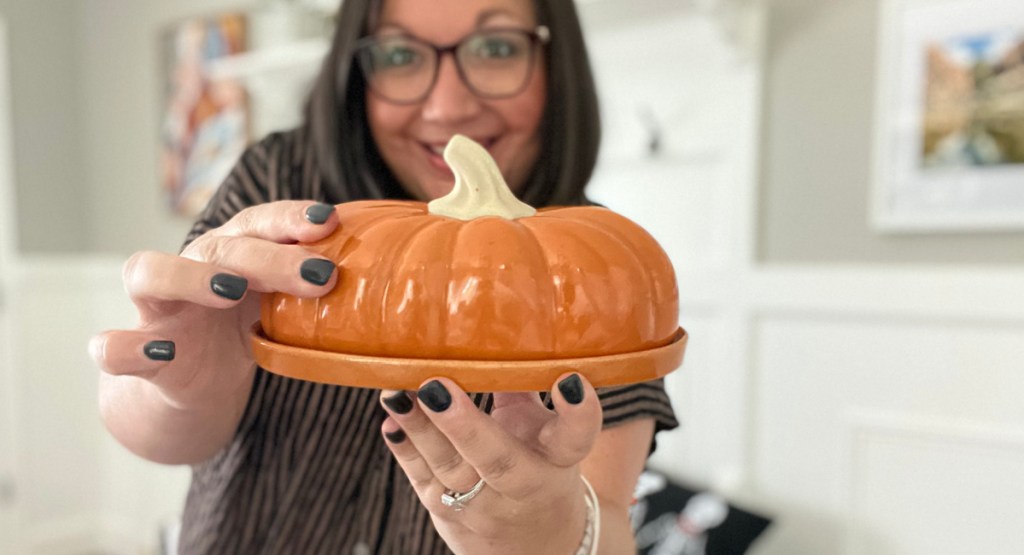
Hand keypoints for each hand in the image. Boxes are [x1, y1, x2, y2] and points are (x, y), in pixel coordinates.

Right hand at [89, 201, 339, 407]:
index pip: (258, 222)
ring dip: (190, 275)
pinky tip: (164, 352)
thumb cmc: (244, 331)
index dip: (289, 218)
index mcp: (232, 253)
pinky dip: (125, 346)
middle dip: (269, 255)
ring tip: (232, 290)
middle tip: (318, 275)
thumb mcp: (283, 306)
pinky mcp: (137, 355)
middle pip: (220, 246)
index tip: (330, 222)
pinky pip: (111, 346)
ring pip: (149, 272)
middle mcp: (191, 269)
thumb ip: (317, 286)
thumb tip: (389, 269)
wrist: (194, 386)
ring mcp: (157, 310)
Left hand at [380, 373, 602, 553]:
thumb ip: (524, 387)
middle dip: (465, 425)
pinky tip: (391, 420)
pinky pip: (422, 478)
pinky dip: (405, 448)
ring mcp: (483, 505)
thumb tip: (498, 329)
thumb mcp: (545, 431)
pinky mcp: (447, 511)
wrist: (533, 544)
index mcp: (559, 461)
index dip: (578, 411)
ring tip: (396, 393)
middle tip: (436, 387)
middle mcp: (525, 486)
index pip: (575, 437)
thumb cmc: (538, 466)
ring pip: (449, 468)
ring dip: (420, 429)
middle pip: (498, 460)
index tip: (570, 380)